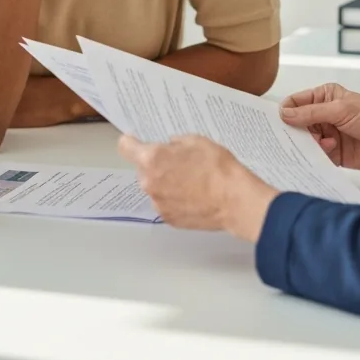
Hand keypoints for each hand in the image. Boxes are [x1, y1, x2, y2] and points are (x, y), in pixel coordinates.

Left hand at [118, 134, 277, 242]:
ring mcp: (158, 203)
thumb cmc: (217, 167)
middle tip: (178, 162)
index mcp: (152, 159)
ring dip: (165, 182)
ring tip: (190, 180)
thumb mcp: (195, 141)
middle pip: (142, 168)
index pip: (125, 147)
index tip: (136, 140)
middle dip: (155, 164)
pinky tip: (193, 195)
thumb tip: (169, 148)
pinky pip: (165, 203)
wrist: (235, 201)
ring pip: (154, 186)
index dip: (130, 141)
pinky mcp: (169, 219)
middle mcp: (149, 183)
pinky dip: (174, 198)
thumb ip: (174, 143)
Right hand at [280, 83, 359, 170]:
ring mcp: (328, 134)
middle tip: (298, 136)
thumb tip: (285, 114)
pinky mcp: (333, 153)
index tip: (279, 122)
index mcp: (324, 97)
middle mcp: (323, 115)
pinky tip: (330, 150)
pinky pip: (317, 155)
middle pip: (297, 124)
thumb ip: (311, 113)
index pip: (296, 102)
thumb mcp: (341, 109)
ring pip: (306, 141)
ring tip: (323, 142)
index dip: (286, 111)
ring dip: (310, 143)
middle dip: (296, 130)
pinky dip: (318, 155)